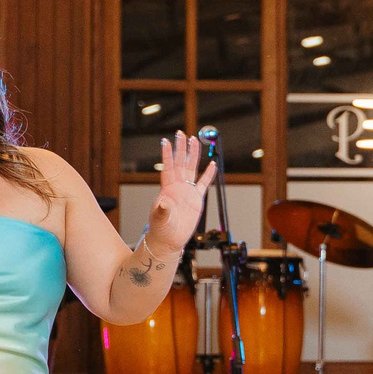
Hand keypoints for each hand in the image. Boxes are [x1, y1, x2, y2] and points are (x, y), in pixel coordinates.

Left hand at [145, 131, 215, 253]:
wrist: (169, 240)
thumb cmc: (161, 229)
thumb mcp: (161, 219)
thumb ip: (163, 210)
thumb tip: (163, 203)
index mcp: (168, 188)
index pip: (168, 167)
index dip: (167, 154)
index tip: (166, 141)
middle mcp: (177, 187)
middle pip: (181, 163)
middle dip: (181, 148)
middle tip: (182, 133)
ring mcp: (187, 192)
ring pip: (192, 169)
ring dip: (193, 155)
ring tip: (195, 141)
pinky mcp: (196, 200)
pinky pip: (203, 184)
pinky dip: (208, 174)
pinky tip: (212, 164)